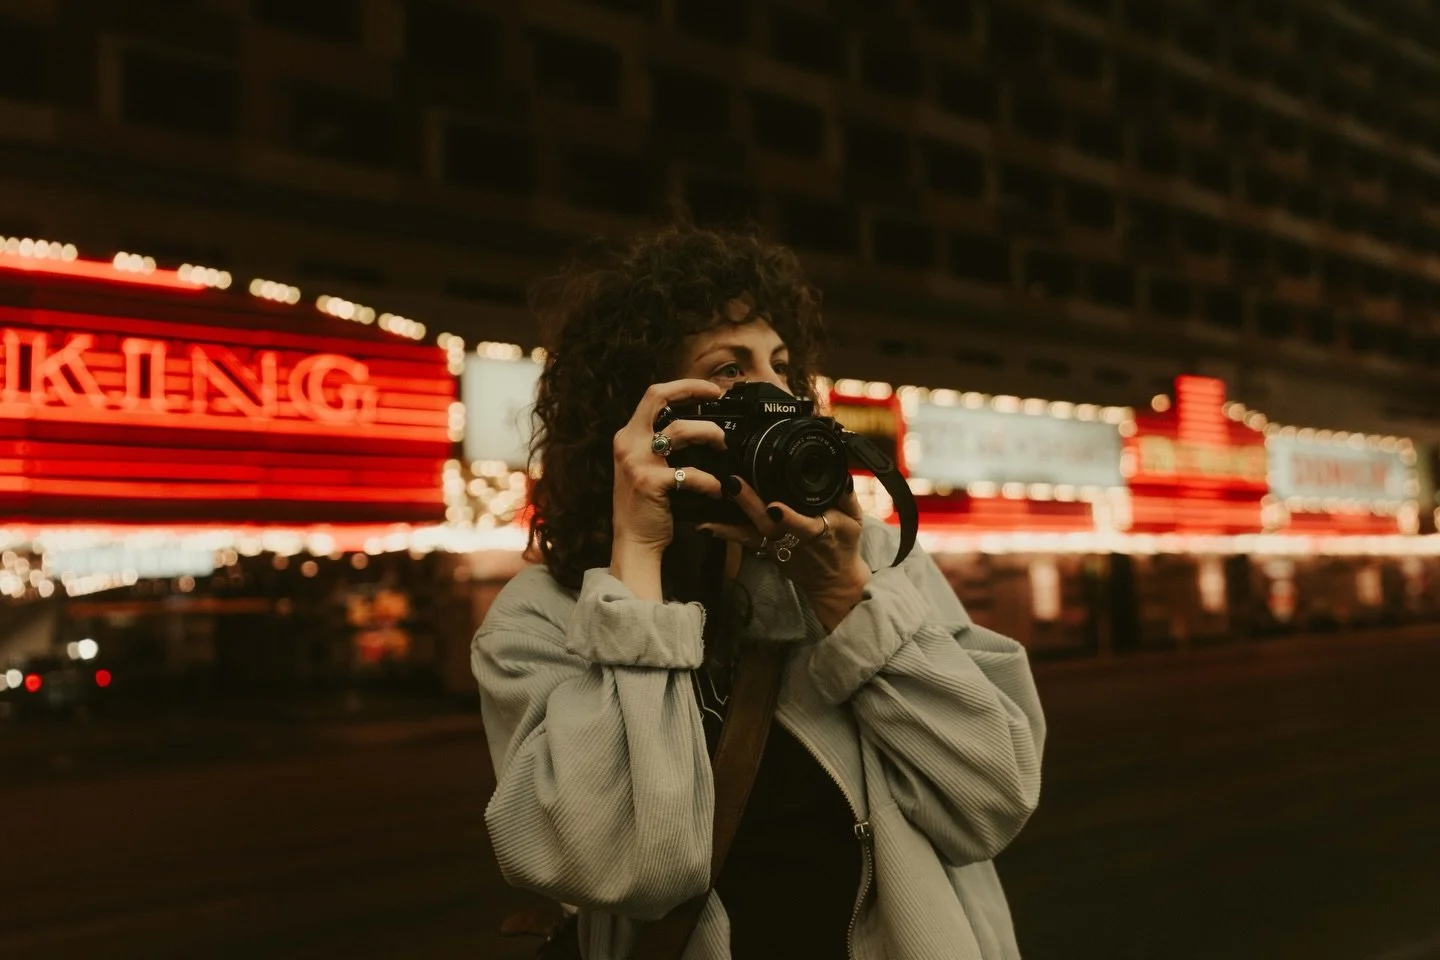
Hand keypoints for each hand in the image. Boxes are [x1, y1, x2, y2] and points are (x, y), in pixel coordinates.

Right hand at [610, 378, 726, 558]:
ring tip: (723, 445)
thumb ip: (660, 445)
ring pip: (681, 429)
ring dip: (709, 433)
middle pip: (658, 397)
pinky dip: (710, 480)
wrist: (634, 542)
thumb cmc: (645, 506)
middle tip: (717, 396)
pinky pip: (690, 473)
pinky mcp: (650, 482)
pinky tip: (717, 489)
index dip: (683, 386)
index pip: (653, 395)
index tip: (710, 390)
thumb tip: (697, 427)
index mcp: (628, 436)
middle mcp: (628, 443)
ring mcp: (637, 462)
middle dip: (692, 390)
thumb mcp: (644, 467)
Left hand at [697, 476, 871, 629]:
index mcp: (817, 531)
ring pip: (750, 532)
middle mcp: (792, 540)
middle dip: (750, 503)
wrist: (832, 580)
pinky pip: (743, 539)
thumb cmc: (843, 546)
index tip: (775, 508)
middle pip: (768, 523)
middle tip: (732, 483)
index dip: (789, 518)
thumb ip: (847, 498)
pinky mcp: (765, 549)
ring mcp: (775, 546)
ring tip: (708, 511)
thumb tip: (842, 477)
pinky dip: (724, 532)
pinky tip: (704, 525)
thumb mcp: (855, 522)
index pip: (803, 525)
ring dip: (729, 522)